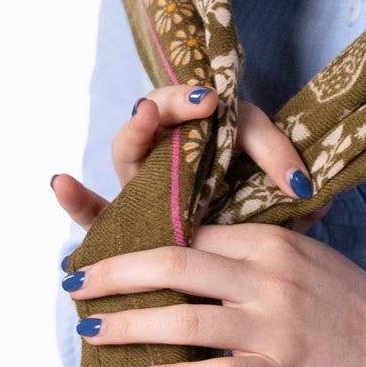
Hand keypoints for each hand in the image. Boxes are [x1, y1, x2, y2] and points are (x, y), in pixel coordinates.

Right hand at [50, 82, 316, 231]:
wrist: (252, 266)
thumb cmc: (257, 211)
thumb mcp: (277, 188)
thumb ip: (283, 171)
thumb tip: (305, 186)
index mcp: (200, 138)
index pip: (192, 107)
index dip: (195, 100)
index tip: (213, 99)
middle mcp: (166, 158)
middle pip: (157, 118)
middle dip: (169, 106)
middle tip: (186, 103)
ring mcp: (144, 190)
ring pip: (130, 151)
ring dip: (136, 132)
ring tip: (145, 116)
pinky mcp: (129, 227)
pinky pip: (97, 213)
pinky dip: (77, 200)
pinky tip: (60, 183)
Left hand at [50, 84, 365, 366]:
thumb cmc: (347, 308)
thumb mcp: (301, 261)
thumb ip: (247, 255)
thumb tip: (184, 256)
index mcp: (269, 242)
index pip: (189, 231)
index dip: (136, 240)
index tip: (99, 252)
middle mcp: (267, 276)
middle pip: (174, 263)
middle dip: (113, 272)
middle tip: (74, 282)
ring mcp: (273, 324)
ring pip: (184, 318)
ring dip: (129, 325)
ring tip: (92, 330)